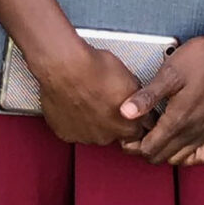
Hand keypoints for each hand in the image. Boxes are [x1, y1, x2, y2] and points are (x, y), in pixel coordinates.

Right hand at [28, 39, 146, 147]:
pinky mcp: (66, 134)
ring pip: (93, 132)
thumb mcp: (130, 79)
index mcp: (128, 127)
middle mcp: (107, 137)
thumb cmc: (95, 69)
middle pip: (114, 133)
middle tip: (104, 100)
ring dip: (92, 121)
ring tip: (86, 100)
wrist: (64, 67)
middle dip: (112, 120)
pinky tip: (72, 103)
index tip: (127, 108)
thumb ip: (136, 99)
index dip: (133, 118)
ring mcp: (85, 137)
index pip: (138, 130)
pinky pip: (73, 130)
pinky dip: (73, 120)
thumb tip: (136, 100)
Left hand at [119, 36, 203, 165]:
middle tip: (136, 133)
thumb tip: (125, 112)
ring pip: (179, 159)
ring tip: (155, 135)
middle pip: (161, 157)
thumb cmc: (202, 59)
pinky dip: (188, 156)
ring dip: (164, 152)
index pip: (149, 149)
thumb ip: (147, 96)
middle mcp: (193, 132)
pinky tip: (179, 143)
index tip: (126, 133)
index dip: (133, 145)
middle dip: (144, 149)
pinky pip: (201, 157)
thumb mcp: (169, 73)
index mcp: (179, 119)